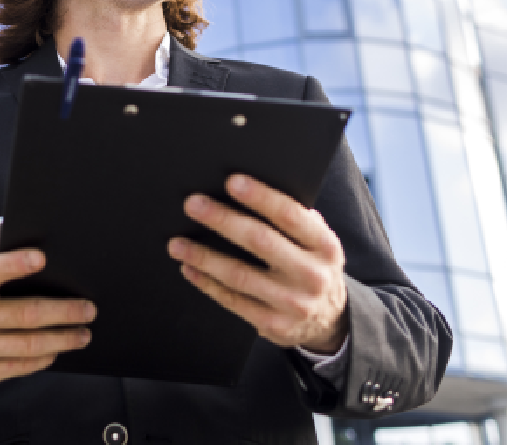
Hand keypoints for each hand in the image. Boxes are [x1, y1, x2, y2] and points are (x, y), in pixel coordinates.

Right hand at [0, 249, 95, 394]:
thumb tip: (36, 262)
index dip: (15, 263)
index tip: (41, 258)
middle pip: (25, 314)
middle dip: (64, 312)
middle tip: (87, 309)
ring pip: (30, 344)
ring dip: (63, 338)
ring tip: (82, 333)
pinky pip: (22, 366)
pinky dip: (45, 358)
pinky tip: (57, 350)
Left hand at [168, 174, 347, 352]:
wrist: (329, 320)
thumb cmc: (312, 266)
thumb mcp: (318, 242)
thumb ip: (295, 219)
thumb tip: (248, 189)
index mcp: (325, 246)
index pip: (290, 215)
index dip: (260, 197)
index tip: (231, 181)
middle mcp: (312, 275)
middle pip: (260, 241)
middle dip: (222, 220)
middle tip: (193, 204)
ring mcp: (292, 303)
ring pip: (239, 275)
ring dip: (203, 256)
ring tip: (177, 243)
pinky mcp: (273, 324)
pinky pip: (232, 300)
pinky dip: (207, 282)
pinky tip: (189, 268)